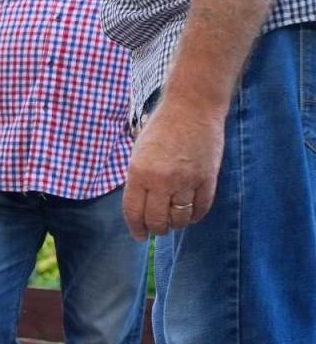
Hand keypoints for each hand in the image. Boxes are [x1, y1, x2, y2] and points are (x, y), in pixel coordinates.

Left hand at [121, 97, 225, 238]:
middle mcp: (162, 180)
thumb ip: (138, 181)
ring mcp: (186, 180)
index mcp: (139, 173)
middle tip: (156, 229)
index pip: (134, 211)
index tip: (139, 236)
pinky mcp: (208, 178)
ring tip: (173, 221)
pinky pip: (201, 208)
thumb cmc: (161, 129)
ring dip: (175, 224)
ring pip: (180, 218)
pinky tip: (189, 214)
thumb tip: (140, 209)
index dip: (136, 228)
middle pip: (158, 220)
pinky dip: (194, 216)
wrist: (192, 108)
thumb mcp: (138, 154)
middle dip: (156, 229)